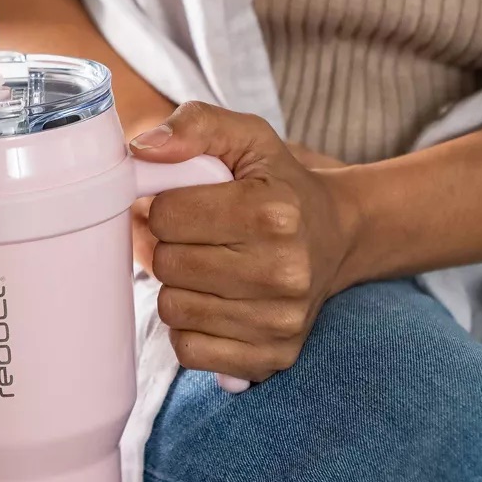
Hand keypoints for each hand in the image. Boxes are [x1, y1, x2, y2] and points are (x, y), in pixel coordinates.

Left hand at [130, 103, 359, 381]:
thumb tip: (143, 150)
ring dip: (177, 288)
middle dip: (169, 247)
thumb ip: (195, 125)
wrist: (339, 236)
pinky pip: (189, 350)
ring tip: (207, 268)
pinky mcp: (272, 356)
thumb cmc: (280, 185)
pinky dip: (190, 328)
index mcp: (273, 211)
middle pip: (167, 264)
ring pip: (173, 309)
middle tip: (195, 239)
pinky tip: (214, 303)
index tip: (188, 206)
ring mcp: (279, 320)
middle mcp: (283, 270)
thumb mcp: (248, 139)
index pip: (166, 215)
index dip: (165, 206)